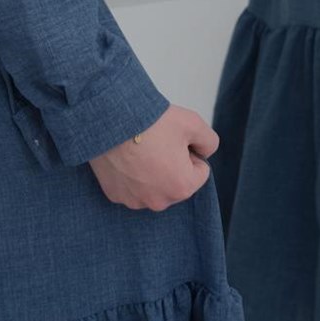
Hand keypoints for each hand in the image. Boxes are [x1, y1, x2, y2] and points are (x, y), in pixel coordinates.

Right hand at [88, 105, 219, 210]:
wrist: (110, 119)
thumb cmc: (151, 122)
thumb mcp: (193, 123)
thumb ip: (209, 141)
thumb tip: (204, 152)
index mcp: (181, 187)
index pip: (200, 171)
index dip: (190, 151)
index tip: (174, 140)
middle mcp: (158, 201)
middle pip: (175, 182)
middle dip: (171, 165)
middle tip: (156, 143)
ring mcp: (134, 201)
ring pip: (153, 186)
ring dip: (151, 172)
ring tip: (138, 149)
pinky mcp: (115, 195)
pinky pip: (131, 187)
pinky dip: (130, 175)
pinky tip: (125, 157)